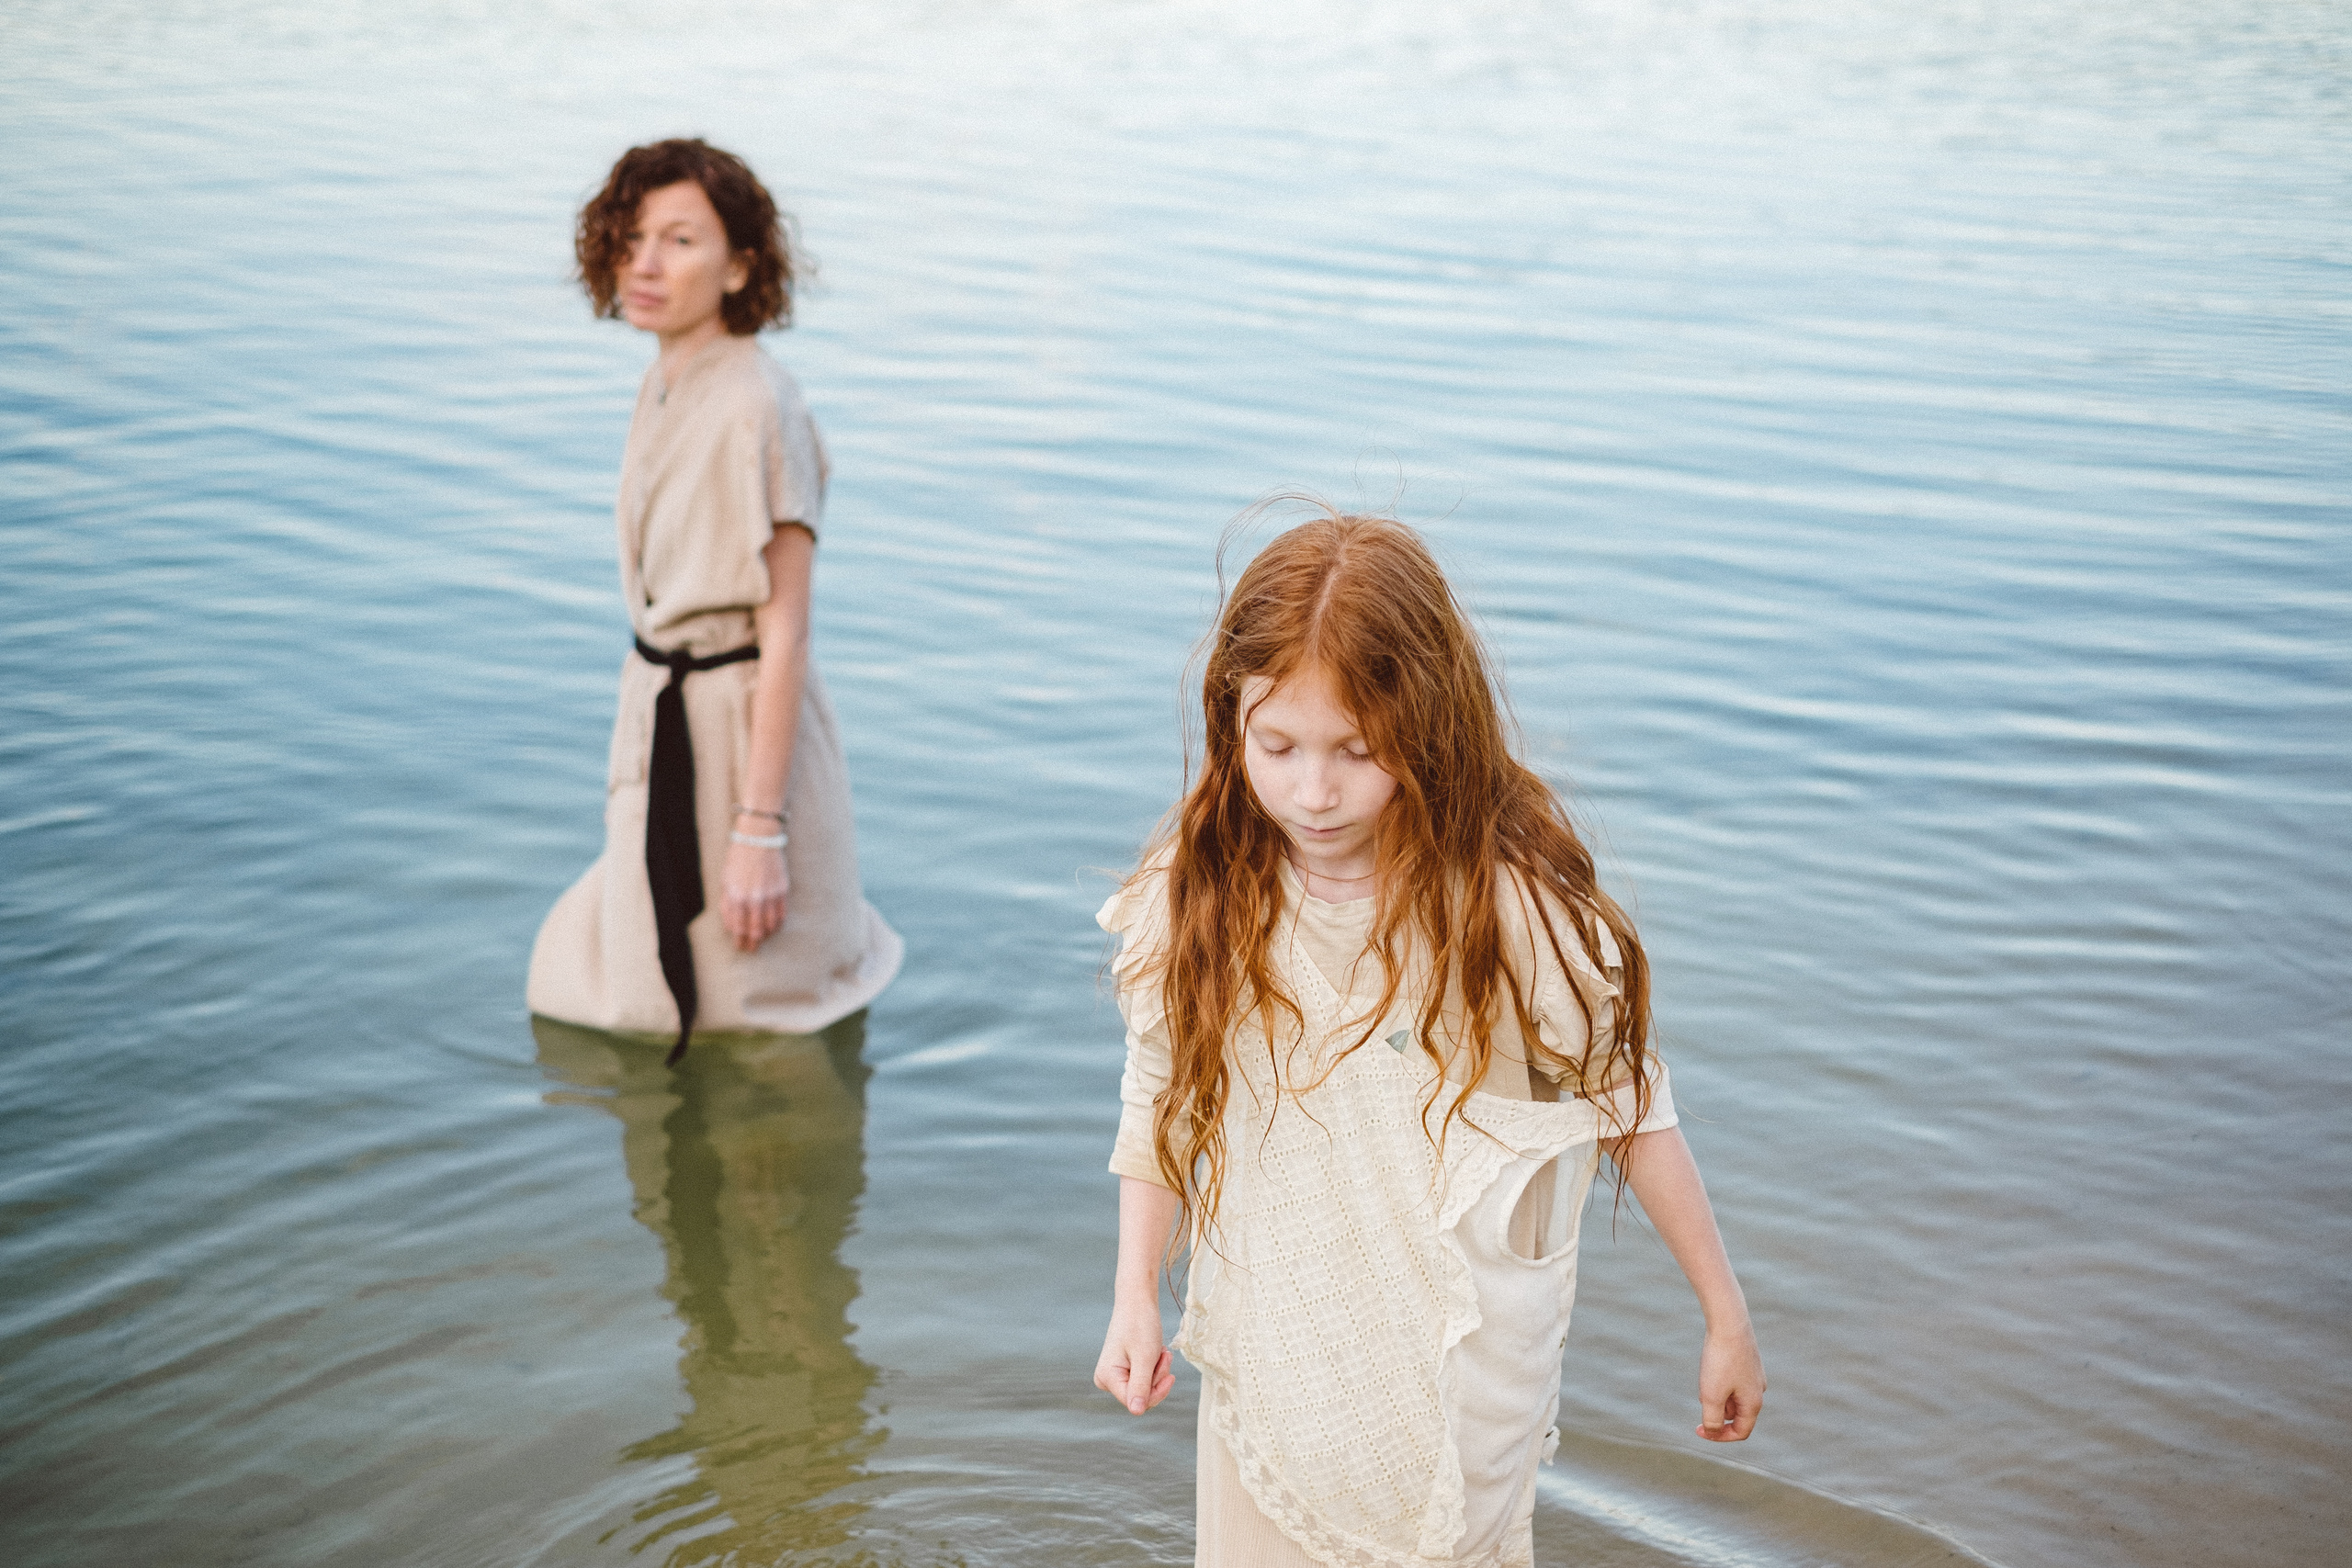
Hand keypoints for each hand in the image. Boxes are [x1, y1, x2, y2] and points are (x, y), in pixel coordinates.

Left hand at [721, 836, 788, 951]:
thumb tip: (731, 926)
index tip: (740, 947)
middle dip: (753, 943)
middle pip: (756, 931)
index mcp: (737, 897)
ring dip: (766, 935)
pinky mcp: (782, 889)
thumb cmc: (738, 858)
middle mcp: (754, 899)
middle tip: (752, 949)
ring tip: (763, 939)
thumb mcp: (725, 881)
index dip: (739, 941)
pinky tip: (773, 927)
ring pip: (770, 925)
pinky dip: (777, 924)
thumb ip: (727, 905)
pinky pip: (781, 914)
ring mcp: (770, 895)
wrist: (758, 838)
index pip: (738, 928)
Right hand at [1093, 1298, 1174, 1415]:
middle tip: (1164, 1356)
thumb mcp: (1145, 1357)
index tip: (1170, 1374)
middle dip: (1157, 1378)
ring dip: (1158, 1371)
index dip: (1156, 1392)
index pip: (1136, 1403)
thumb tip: (1136, 1412)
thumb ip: (1141, 1386)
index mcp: (1107, 1377)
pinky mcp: (1123, 1371)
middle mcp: (1106, 1379)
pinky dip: (1155, 1367)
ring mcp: (1114, 1375)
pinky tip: (1156, 1352)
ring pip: (1146, 1389)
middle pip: (1141, 1397)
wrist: (1137, 1302)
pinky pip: (1145, 1380)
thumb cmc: (1140, 1324)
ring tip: (1160, 1351)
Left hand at [1697, 1321, 1764, 1441]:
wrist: (1729, 1322)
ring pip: (1732, 1397)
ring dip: (1716, 1395)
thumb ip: (1712, 1420)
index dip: (1720, 1436)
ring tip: (1707, 1375)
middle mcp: (1758, 1391)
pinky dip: (1719, 1381)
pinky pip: (1732, 1381)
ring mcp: (1754, 1376)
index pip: (1741, 1432)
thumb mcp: (1712, 1395)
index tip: (1698, 1430)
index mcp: (1754, 1403)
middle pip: (1735, 1414)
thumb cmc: (1720, 1360)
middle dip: (1715, 1409)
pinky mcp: (1747, 1362)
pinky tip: (1711, 1365)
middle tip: (1703, 1391)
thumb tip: (1713, 1432)